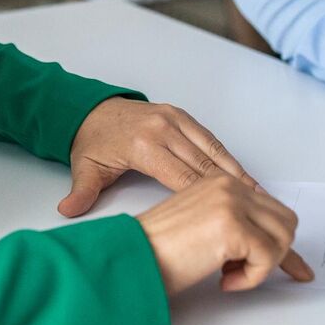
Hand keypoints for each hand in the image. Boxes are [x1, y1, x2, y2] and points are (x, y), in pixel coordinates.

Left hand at [63, 98, 257, 214]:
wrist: (90, 109)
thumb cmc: (92, 141)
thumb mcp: (84, 168)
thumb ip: (81, 193)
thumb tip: (66, 213)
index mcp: (143, 145)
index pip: (181, 177)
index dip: (204, 198)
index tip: (226, 216)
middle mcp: (163, 128)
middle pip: (203, 164)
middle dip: (229, 189)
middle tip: (254, 211)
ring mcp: (174, 119)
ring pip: (212, 149)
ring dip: (235, 172)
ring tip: (258, 195)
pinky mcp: (180, 115)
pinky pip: (208, 138)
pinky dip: (226, 156)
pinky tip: (241, 174)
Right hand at [136, 176, 313, 293]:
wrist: (132, 257)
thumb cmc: (157, 248)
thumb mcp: (203, 223)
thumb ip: (234, 221)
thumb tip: (270, 240)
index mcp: (221, 181)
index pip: (271, 208)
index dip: (272, 241)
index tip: (272, 265)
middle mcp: (229, 186)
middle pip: (285, 222)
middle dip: (271, 253)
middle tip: (238, 270)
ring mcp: (232, 204)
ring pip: (282, 239)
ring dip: (262, 266)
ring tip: (229, 275)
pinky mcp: (232, 227)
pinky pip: (268, 258)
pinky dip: (252, 278)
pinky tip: (224, 281)